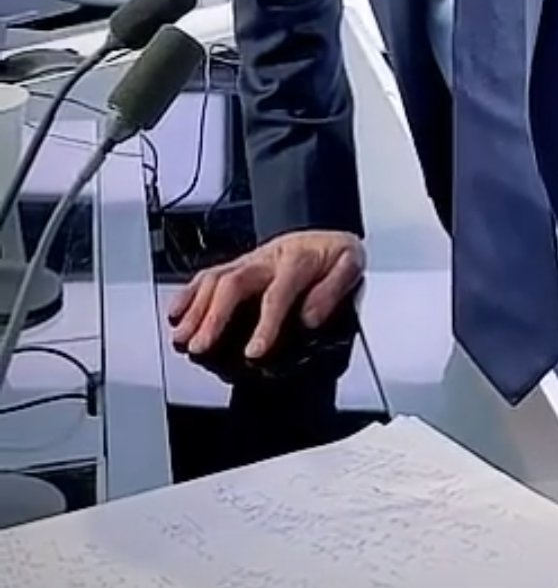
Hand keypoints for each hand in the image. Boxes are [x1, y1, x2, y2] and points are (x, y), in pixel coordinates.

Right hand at [168, 230, 364, 360]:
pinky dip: (189, 293)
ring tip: (181, 337)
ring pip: (215, 279)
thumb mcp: (351, 265)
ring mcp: (249, 260)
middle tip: (200, 346)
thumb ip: (334, 289)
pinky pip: (208, 274)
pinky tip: (176, 313)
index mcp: (298, 261)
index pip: (277, 294)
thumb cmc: (335, 255)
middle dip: (213, 316)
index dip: (264, 324)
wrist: (327, 234)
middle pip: (233, 283)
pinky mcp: (238, 264)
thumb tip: (310, 318)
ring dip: (195, 309)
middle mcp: (268, 259)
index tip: (253, 352)